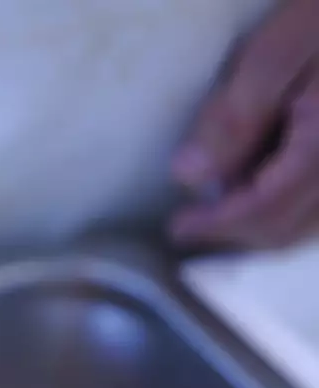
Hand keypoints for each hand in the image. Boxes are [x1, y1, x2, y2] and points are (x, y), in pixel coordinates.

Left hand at [171, 0, 318, 246]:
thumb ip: (234, 118)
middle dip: (236, 234)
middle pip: (290, 227)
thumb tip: (188, 177)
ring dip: (263, 226)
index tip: (178, 227)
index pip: (266, 211)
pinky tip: (260, 190)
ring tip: (221, 212)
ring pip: (310, 223)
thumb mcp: (273, 57)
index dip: (217, 226)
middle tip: (192, 225)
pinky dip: (290, 209)